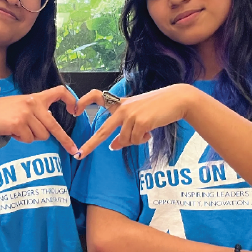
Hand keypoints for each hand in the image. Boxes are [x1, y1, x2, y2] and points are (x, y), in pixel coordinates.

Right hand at [0, 85, 78, 153]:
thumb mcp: (24, 105)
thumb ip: (39, 112)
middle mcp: (33, 103)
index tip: (76, 110)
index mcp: (37, 97)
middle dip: (65, 140)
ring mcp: (26, 113)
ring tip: (20, 129)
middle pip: (54, 126)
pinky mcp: (18, 123)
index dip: (70, 100)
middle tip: (73, 149)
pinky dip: (22, 139)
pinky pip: (29, 139)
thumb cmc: (7, 112)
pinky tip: (14, 131)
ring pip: (42, 135)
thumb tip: (52, 126)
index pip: (59, 92)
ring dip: (32, 137)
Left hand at [73, 85, 192, 157]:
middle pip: (103, 130)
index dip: (84, 102)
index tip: (74, 111)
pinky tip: (150, 132)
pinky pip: (136, 140)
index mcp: (120, 104)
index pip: (96, 97)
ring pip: (125, 140)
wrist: (177, 100)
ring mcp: (130, 115)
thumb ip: (124, 129)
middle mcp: (122, 109)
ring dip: (136, 140)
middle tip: (80, 154)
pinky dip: (143, 140)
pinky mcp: (140, 122)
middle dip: (91, 144)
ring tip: (146, 131)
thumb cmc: (159, 107)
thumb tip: (113, 146)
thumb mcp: (139, 116)